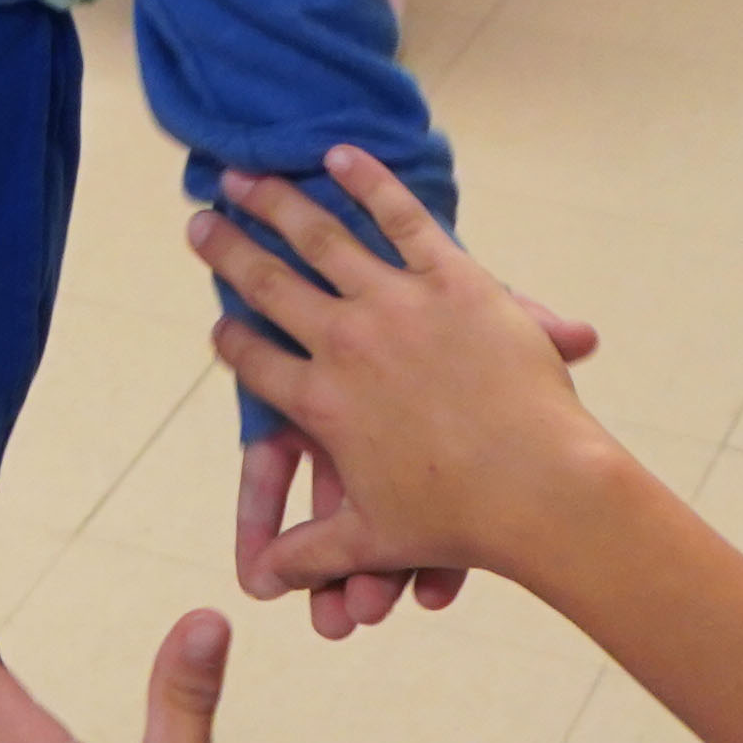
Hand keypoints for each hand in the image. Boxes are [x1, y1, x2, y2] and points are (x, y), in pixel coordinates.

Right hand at [190, 151, 616, 607]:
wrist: (543, 489)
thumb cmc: (462, 526)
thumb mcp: (375, 541)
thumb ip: (313, 555)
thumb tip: (264, 587)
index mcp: (322, 404)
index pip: (254, 361)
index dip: (229, 338)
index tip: (213, 318)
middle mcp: (344, 343)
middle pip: (268, 283)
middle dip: (228, 250)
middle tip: (199, 218)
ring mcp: (394, 304)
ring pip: (320, 238)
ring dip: (275, 202)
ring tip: (243, 175)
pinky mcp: (450, 277)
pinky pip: (401, 218)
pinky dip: (368, 184)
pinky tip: (337, 155)